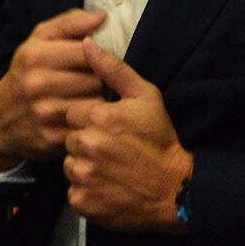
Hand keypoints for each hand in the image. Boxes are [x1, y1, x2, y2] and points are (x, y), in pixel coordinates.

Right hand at [0, 9, 106, 171]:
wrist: (0, 118)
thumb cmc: (27, 73)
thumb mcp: (39, 41)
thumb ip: (70, 24)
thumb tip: (103, 16)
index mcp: (36, 55)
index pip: (88, 52)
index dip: (98, 57)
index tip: (94, 62)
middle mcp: (38, 83)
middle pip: (95, 79)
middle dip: (99, 81)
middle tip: (91, 83)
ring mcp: (44, 112)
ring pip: (96, 104)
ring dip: (98, 103)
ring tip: (88, 99)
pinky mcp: (51, 137)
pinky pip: (87, 127)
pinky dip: (89, 123)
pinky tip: (82, 118)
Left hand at [64, 38, 193, 234]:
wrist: (175, 190)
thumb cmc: (160, 139)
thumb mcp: (145, 96)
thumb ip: (112, 68)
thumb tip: (86, 43)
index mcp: (96, 117)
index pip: (72, 113)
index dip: (89, 120)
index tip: (108, 128)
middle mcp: (86, 146)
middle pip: (69, 139)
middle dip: (85, 143)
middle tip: (111, 149)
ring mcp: (83, 176)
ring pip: (69, 166)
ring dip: (84, 167)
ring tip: (110, 168)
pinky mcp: (83, 202)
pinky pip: (73, 192)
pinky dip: (86, 191)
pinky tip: (108, 187)